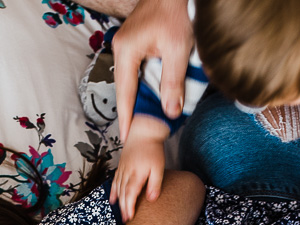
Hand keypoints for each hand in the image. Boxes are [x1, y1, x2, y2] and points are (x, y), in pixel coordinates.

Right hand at [110, 115, 168, 220]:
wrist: (143, 131)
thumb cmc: (153, 149)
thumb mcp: (158, 167)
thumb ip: (155, 183)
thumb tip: (152, 199)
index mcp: (136, 174)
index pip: (130, 194)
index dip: (129, 206)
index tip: (130, 217)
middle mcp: (127, 172)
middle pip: (123, 193)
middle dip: (124, 208)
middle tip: (126, 220)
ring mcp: (122, 169)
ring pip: (118, 189)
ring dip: (119, 202)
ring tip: (121, 214)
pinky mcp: (121, 166)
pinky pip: (115, 181)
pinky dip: (114, 191)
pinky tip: (113, 200)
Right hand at [112, 0, 193, 140]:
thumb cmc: (176, 11)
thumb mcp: (178, 49)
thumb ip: (173, 82)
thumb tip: (171, 111)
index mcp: (126, 51)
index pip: (124, 93)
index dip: (126, 116)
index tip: (126, 136)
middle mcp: (121, 47)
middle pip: (125, 87)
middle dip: (131, 110)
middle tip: (135, 132)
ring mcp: (127, 43)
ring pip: (131, 78)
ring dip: (138, 97)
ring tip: (142, 119)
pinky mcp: (136, 40)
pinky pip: (136, 68)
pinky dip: (142, 83)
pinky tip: (150, 94)